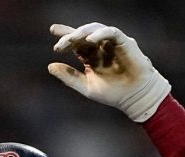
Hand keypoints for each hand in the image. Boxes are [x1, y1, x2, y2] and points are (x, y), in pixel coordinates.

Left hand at [47, 22, 169, 122]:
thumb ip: (68, 76)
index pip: (75, 43)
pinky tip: (90, 40)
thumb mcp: (86, 86)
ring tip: (71, 39)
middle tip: (60, 44)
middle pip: (82, 35)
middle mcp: (100, 47)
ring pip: (95, 29)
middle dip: (70, 36)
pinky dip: (100, 33)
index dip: (65, 36)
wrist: (134, 98)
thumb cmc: (112, 93)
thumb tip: (49, 66)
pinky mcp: (125, 42)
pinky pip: (112, 32)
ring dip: (82, 33)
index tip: (53, 30)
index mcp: (90, 56)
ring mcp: (112, 44)